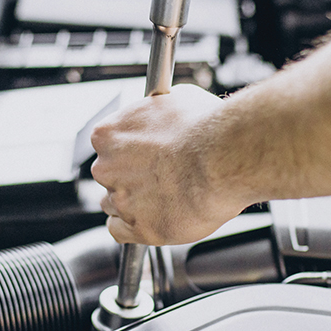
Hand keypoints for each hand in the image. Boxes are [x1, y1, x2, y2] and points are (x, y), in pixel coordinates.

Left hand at [90, 84, 246, 245]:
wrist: (224, 158)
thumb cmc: (206, 128)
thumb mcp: (178, 98)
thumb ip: (160, 109)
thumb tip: (167, 108)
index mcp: (109, 134)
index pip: (107, 145)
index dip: (128, 151)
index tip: (143, 154)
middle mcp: (106, 167)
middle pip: (109, 176)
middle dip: (130, 177)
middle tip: (158, 176)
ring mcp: (121, 199)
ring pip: (114, 205)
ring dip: (132, 203)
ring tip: (162, 198)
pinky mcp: (139, 228)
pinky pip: (120, 232)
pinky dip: (133, 228)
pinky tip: (150, 220)